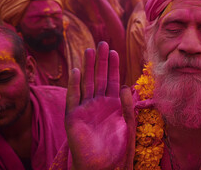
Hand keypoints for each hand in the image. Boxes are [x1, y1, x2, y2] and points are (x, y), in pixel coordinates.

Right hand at [65, 42, 134, 168]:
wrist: (101, 165)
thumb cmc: (116, 147)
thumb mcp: (127, 124)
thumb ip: (127, 106)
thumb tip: (125, 86)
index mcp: (112, 104)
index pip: (111, 80)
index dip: (113, 66)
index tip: (114, 51)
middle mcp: (98, 103)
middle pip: (98, 77)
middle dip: (100, 61)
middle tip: (102, 43)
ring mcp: (85, 108)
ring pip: (86, 83)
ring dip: (87, 67)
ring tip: (90, 50)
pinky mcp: (73, 117)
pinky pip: (74, 98)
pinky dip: (74, 85)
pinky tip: (75, 71)